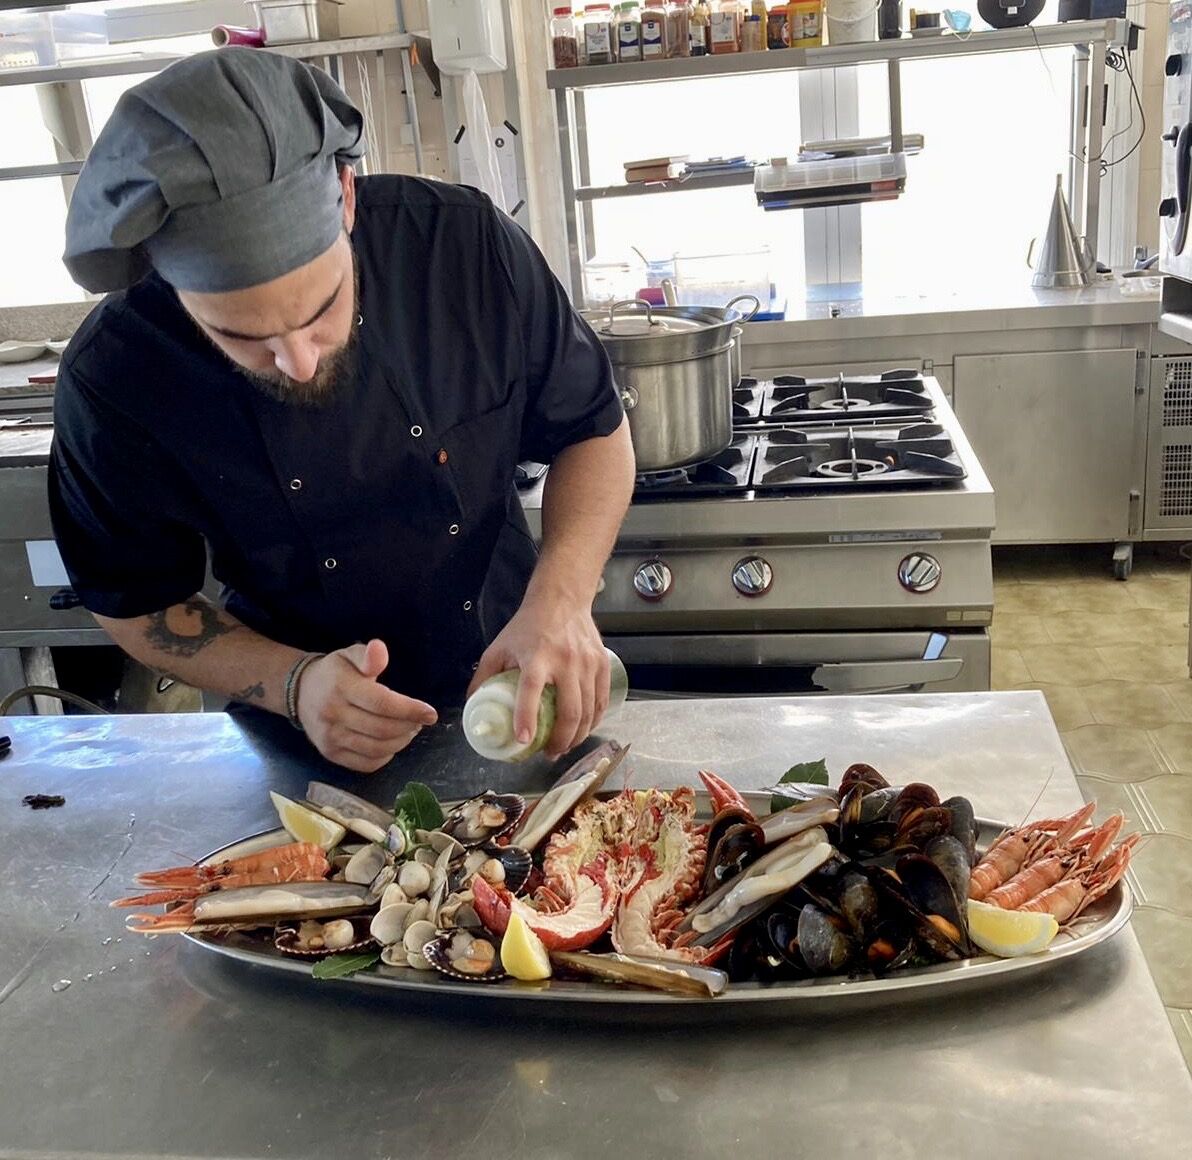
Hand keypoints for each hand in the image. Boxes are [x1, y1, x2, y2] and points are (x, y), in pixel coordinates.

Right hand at [297, 639, 436, 772]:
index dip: (409, 710)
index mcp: (342, 687)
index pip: (381, 703)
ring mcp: (330, 738)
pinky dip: (385, 756)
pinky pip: (366, 764)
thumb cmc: (334, 672)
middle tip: (419, 720)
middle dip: (409, 727)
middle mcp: (334, 715)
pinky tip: (391, 743)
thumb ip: (368, 655)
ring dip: (400, 742)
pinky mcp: (330, 754)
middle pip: (382, 729)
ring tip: (409, 730)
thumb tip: (379, 649)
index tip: (430, 714)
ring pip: (376, 749)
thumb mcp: (349, 655)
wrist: (300, 692)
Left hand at [468, 600, 608, 760]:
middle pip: (569, 710)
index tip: (524, 740)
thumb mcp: (499, 647)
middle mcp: (565, 661)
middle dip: (560, 740)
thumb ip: (484, 676)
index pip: (531, 690)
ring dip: (577, 736)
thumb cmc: (528, 626)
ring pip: (588, 711)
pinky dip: (593, 721)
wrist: (562, 600)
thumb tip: (473, 706)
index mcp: (536, 657)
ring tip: (564, 747)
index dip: (527, 717)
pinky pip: (601, 702)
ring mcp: (587, 663)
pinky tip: (582, 730)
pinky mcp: (602, 664)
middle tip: (549, 753)